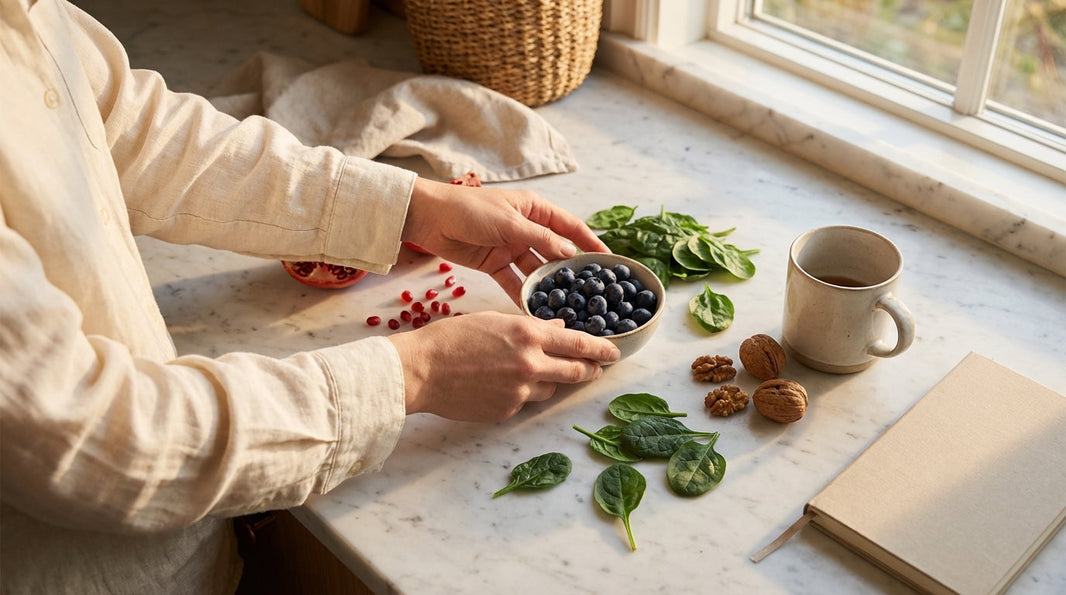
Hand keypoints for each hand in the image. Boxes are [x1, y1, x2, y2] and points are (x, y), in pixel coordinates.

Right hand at [388, 311, 619, 421]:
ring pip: (551, 389)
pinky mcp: (508, 410)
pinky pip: (526, 401)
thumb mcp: (494, 320)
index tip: (614, 351)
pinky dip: (522, 393)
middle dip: (591, 370)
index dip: (601, 348)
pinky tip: (500, 384)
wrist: (422, 371)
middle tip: (597, 368)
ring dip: (550, 381)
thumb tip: (558, 329)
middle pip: (576, 371)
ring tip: (529, 372)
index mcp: (529, 334)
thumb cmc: (452, 338)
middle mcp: (531, 363)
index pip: (579, 342)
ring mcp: (520, 391)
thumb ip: (531, 327)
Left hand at [401, 177, 608, 303]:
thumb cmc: (470, 208)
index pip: (570, 227)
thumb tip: (570, 253)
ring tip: (564, 308)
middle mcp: (527, 228)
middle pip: (555, 252)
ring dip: (547, 287)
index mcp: (535, 209)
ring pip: (536, 270)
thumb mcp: (509, 222)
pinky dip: (523, 295)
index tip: (609, 261)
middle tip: (589, 294)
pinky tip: (534, 311)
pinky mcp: (494, 263)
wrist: (428, 216)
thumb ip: (540, 239)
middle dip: (570, 272)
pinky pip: (514, 281)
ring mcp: (511, 247)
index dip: (590, 243)